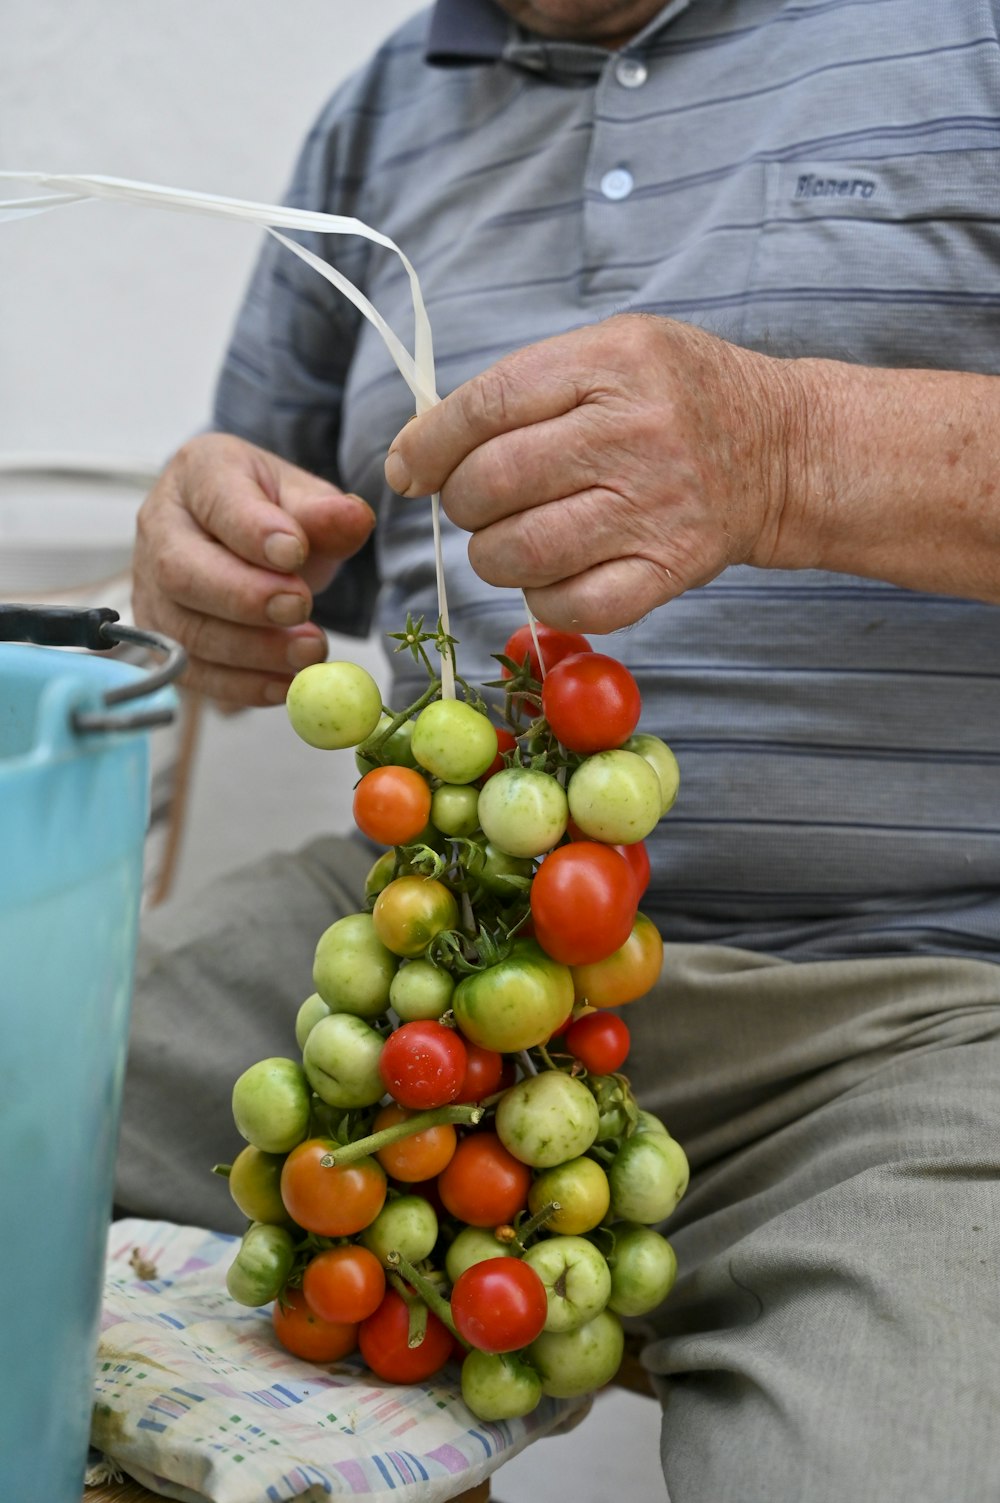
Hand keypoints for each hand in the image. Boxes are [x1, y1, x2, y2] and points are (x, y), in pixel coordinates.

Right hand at [132, 433, 374, 705]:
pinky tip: (287, 684)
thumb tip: (354, 517)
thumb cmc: (272, 512)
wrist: (245, 539)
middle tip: (301, 608)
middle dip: (245, 598)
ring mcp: (152, 587)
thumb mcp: (304, 498)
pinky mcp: (163, 637)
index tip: (296, 552)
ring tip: (308, 652)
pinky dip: (242, 686)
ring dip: (251, 650)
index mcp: (198, 473)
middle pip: (181, 572)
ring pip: (186, 631)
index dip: (252, 531)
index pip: (215, 499)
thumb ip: (325, 512)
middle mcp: (160, 528)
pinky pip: (193, 673)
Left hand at [384, 314, 800, 632]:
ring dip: (493, 555)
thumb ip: (519, 389)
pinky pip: (574, 604)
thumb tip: (418, 452)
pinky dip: (543, 598)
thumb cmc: (675, 398)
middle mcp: (632, 435)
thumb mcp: (608, 353)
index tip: (408, 469)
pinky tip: (552, 575)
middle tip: (476, 503)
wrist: (782, 449)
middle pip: (494, 484)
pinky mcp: (671, 568)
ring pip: (523, 552)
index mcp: (610, 365)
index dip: (428, 445)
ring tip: (511, 539)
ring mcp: (654, 508)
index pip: (486, 407)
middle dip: (462, 503)